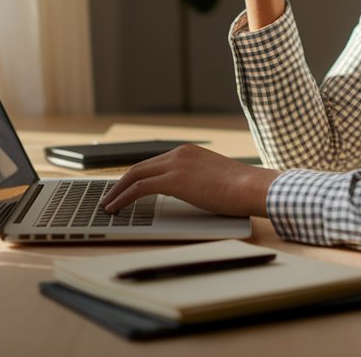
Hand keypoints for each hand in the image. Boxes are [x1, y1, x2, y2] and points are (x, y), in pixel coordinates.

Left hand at [100, 144, 281, 217]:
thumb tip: (193, 195)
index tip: (126, 188)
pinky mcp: (173, 180)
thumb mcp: (215, 180)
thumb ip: (199, 182)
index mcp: (189, 152)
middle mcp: (179, 153)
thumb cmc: (242, 189)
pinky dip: (123, 198)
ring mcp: (176, 164)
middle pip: (140, 167)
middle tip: (109, 196)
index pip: (154, 163)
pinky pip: (139, 188)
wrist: (252, 187)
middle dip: (121, 182)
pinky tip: (115, 208)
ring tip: (108, 204)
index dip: (136, 177)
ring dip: (118, 191)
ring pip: (135, 175)